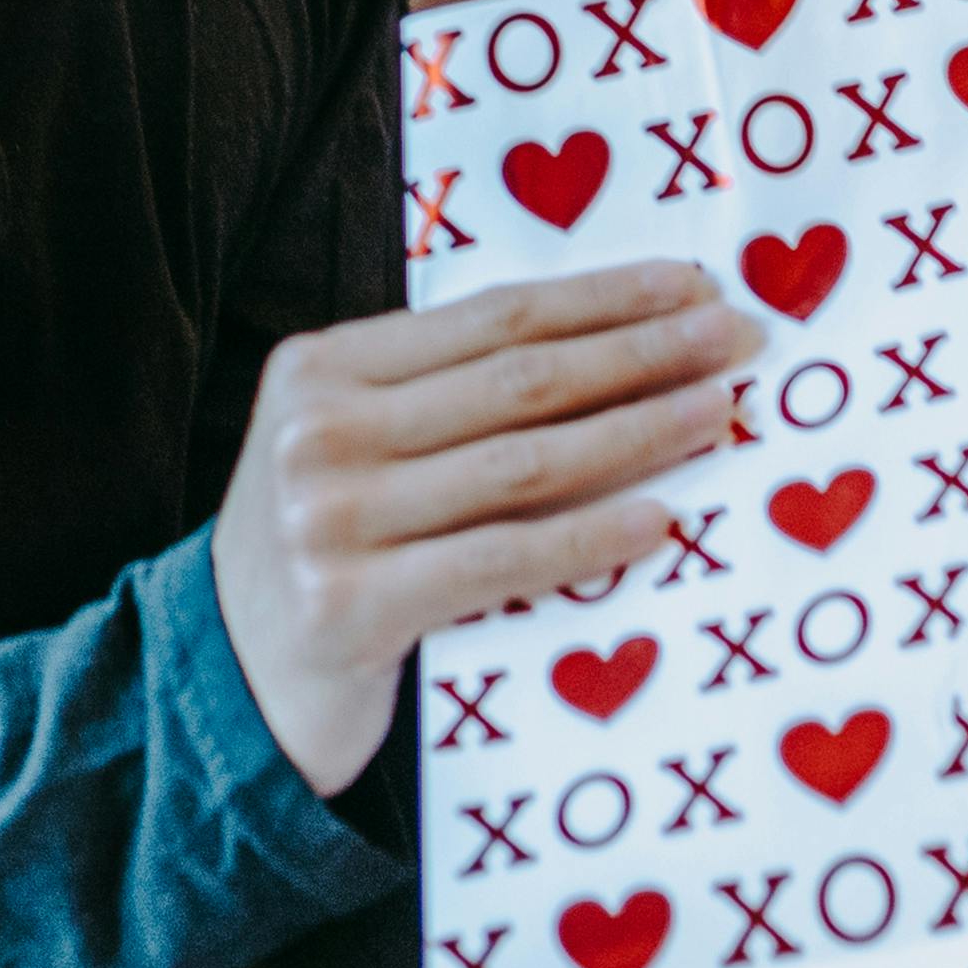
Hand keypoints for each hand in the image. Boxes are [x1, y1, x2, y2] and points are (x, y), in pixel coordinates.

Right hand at [214, 264, 759, 793]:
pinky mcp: (354, 605)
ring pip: (525, 462)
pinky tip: (665, 516)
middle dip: (643, 352)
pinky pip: (506, 558)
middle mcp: (317, 431)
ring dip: (641, 431)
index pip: (492, 316)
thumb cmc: (329, 550)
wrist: (230, 683)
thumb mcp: (359, 446)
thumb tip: (621, 343)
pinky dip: (593, 537)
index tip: (694, 284)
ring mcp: (328, 519)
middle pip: (520, 379)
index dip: (603, 297)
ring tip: (723, 410)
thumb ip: (446, 396)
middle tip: (738, 338)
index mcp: (319, 365)